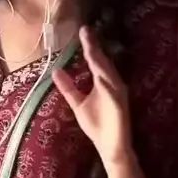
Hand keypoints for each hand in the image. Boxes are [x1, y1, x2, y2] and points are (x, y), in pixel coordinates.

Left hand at [52, 27, 132, 169]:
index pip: (95, 60)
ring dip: (100, 61)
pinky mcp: (120, 106)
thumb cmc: (97, 125)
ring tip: (91, 47)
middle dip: (94, 47)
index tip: (83, 31)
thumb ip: (68, 88)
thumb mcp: (78, 104)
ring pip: (108, 74)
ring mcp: (117, 94)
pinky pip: (113, 93)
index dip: (89, 46)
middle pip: (102, 62)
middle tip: (86, 30)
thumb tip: (56, 71)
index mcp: (102, 82)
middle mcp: (111, 84)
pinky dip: (108, 84)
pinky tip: (101, 76)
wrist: (109, 147)